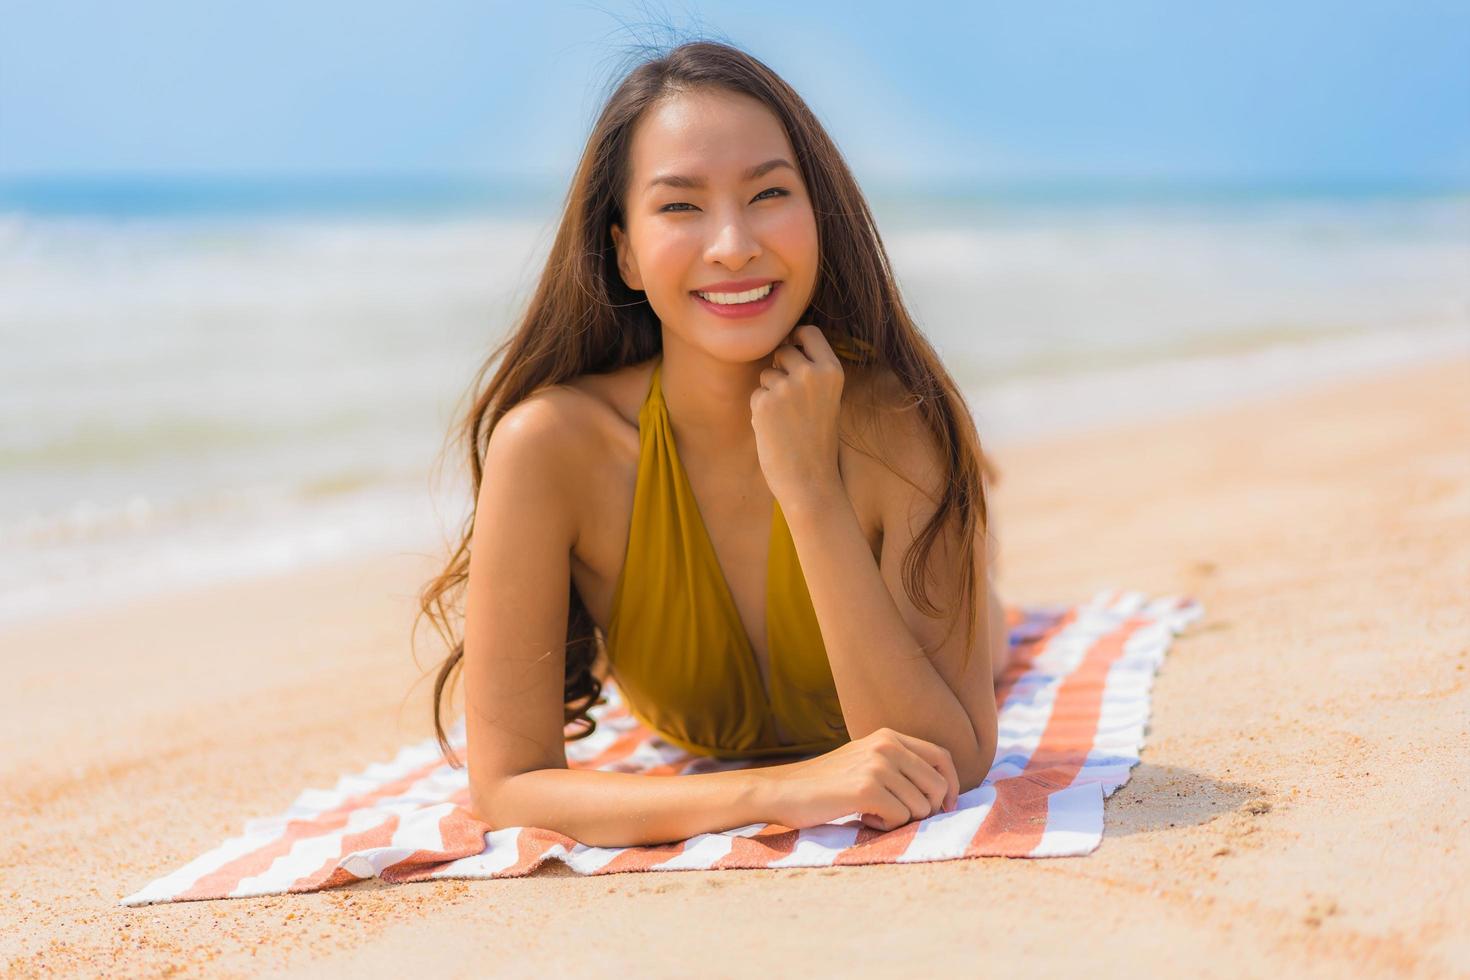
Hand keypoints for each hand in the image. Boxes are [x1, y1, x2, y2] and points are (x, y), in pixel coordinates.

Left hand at [749, 324, 845, 507]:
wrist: (810, 480)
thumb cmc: (817, 441)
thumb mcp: (827, 399)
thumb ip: (811, 372)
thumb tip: (783, 347)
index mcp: (832, 371)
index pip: (809, 332)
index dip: (796, 337)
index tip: (791, 347)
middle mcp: (810, 374)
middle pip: (783, 351)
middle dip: (780, 368)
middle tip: (790, 400)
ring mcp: (786, 387)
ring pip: (767, 374)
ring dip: (770, 392)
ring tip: (786, 420)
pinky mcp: (764, 402)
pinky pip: (756, 394)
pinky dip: (761, 410)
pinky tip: (775, 429)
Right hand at [753, 728, 959, 832]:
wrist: (783, 791)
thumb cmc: (826, 785)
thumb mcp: (865, 761)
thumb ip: (898, 765)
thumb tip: (944, 792)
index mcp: (889, 736)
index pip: (942, 757)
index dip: (951, 786)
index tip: (945, 807)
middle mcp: (887, 746)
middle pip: (938, 786)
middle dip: (926, 810)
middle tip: (897, 816)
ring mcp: (877, 766)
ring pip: (921, 807)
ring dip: (901, 820)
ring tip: (872, 813)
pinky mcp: (867, 789)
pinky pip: (901, 818)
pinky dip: (885, 826)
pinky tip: (863, 818)